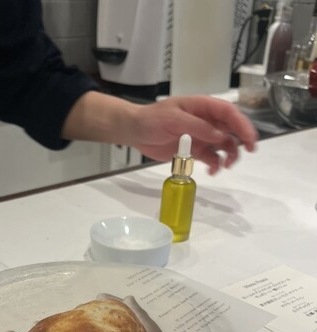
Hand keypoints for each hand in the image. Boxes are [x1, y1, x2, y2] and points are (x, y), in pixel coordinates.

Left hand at [62, 92, 257, 174]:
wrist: (135, 132)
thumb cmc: (152, 119)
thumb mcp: (174, 120)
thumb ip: (197, 127)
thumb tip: (220, 136)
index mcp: (203, 107)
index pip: (228, 113)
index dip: (242, 124)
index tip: (250, 138)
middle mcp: (206, 121)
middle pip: (231, 129)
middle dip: (241, 141)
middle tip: (248, 152)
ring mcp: (201, 136)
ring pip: (224, 145)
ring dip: (228, 156)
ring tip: (224, 166)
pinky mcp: (194, 151)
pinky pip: (211, 158)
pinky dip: (215, 165)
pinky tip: (212, 171)